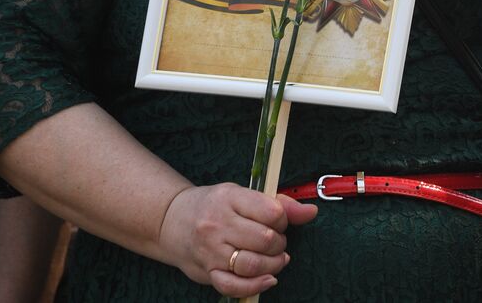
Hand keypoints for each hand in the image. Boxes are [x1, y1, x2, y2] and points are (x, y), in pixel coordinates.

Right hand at [158, 184, 316, 297]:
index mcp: (230, 198)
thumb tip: (311, 212)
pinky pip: (234, 286)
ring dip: (273, 265)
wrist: (171, 220)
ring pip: (253, 264)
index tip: (277, 221)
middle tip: (275, 241)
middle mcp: (218, 224)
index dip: (283, 220)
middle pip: (265, 240)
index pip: (272, 212)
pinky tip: (267, 278)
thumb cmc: (213, 206)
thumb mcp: (242, 194)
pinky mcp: (207, 272)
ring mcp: (211, 250)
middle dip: (279, 244)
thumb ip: (279, 203)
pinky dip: (256, 286)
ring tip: (275, 259)